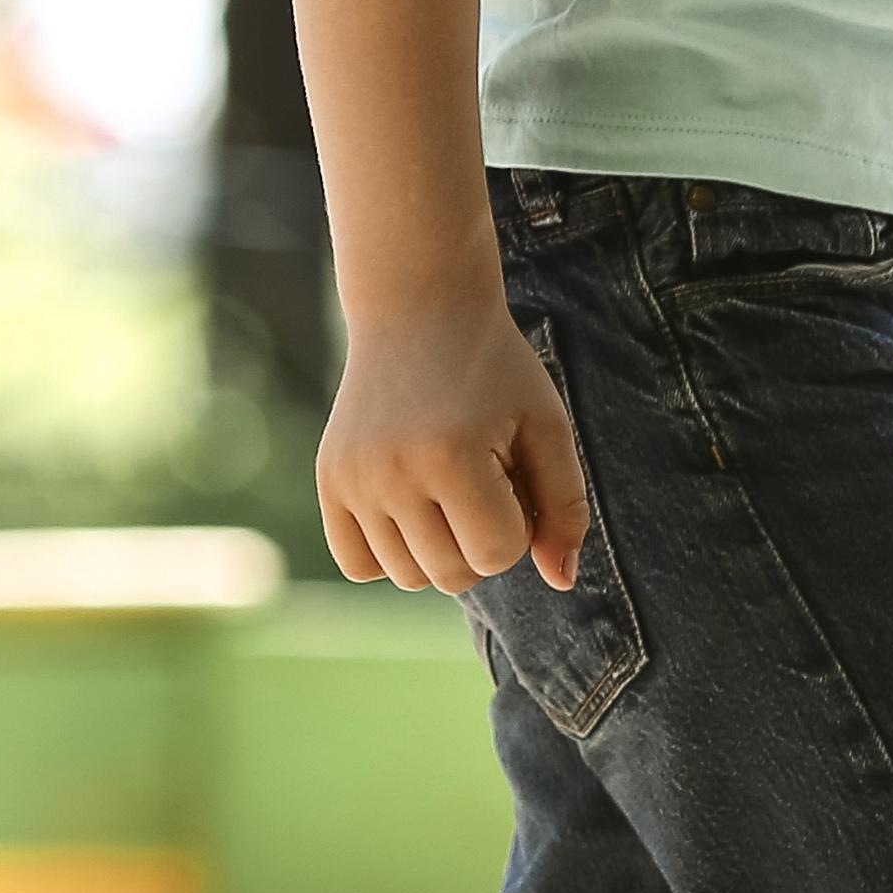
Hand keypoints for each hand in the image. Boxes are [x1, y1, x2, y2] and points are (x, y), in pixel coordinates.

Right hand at [315, 291, 587, 596]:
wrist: (420, 309)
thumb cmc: (496, 370)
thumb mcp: (546, 424)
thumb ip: (565, 505)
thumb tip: (563, 583)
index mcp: (452, 455)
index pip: (498, 554)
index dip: (520, 523)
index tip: (516, 475)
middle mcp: (391, 473)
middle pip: (452, 576)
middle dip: (483, 539)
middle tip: (485, 478)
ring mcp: (352, 480)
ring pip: (407, 577)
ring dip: (440, 548)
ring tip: (450, 485)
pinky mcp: (328, 482)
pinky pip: (359, 566)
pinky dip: (391, 552)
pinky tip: (412, 503)